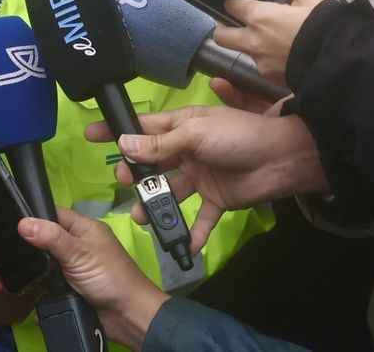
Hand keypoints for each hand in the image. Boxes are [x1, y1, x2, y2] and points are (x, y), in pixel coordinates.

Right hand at [0, 207, 167, 347]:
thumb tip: (22, 222)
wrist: (128, 317)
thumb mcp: (79, 253)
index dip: (33, 217)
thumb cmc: (110, 278)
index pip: (53, 214)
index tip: (8, 224)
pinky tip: (22, 292)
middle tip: (3, 255)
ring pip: (44, 265)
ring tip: (6, 276)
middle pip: (45, 241)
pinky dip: (38, 290)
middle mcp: (77, 246)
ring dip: (30, 272)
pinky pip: (47, 286)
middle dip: (27, 249)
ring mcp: (73, 268)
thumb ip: (51, 238)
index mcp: (84, 229)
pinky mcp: (70, 288)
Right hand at [86, 105, 328, 252]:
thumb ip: (160, 143)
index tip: (90, 136)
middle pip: (152, 163)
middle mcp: (187, 150)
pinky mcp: (216, 200)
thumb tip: (123, 146)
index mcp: (182, 126)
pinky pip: (199, 218)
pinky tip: (183, 247)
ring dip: (155, 206)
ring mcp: (201, 176)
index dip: (116, 131)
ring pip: (169, 193)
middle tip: (125, 183)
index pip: (142, 128)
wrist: (283, 159)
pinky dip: (192, 233)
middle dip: (135, 174)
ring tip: (143, 218)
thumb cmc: (239, 136)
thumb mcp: (196, 133)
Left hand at [214, 0, 331, 86]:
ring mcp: (261, 64)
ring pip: (243, 51)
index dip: (234, 1)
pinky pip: (261, 66)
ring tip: (271, 37)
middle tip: (242, 21)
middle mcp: (253, 42)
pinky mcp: (272, 79)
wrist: (344, 60)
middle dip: (226, 27)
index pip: (230, 5)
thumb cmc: (325, 23)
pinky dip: (267, 58)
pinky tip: (285, 52)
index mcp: (258, 17)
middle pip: (222, 36)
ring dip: (249, 43)